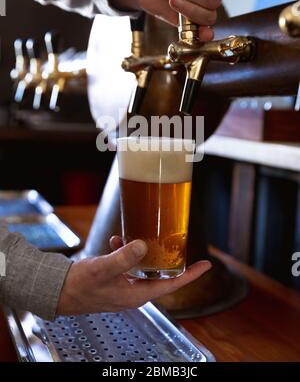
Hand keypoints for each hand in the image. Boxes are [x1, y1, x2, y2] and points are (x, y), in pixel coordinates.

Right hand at [57, 236, 211, 314]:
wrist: (58, 291)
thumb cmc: (80, 286)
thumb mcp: (103, 269)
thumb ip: (124, 258)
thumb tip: (143, 245)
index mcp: (136, 294)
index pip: (171, 285)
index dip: (190, 275)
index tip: (206, 265)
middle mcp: (133, 292)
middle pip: (160, 275)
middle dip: (168, 259)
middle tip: (178, 243)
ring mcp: (124, 286)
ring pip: (143, 267)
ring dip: (143, 252)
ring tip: (141, 236)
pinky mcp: (114, 279)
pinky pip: (127, 264)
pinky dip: (125, 251)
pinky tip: (116, 240)